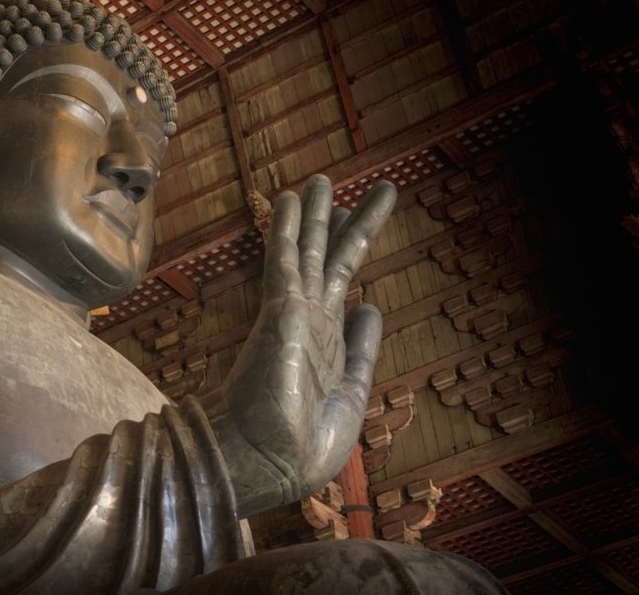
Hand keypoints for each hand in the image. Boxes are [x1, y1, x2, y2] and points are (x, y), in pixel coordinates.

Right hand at [198, 174, 396, 516]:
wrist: (267, 461)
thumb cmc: (303, 446)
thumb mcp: (350, 396)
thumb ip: (362, 350)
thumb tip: (372, 306)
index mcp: (325, 347)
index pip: (339, 291)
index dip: (349, 257)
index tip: (352, 229)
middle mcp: (309, 323)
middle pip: (330, 262)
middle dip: (342, 224)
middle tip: (353, 188)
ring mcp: (293, 314)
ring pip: (310, 251)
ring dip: (317, 214)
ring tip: (322, 177)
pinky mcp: (280, 309)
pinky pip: (285, 257)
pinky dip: (289, 227)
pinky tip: (292, 198)